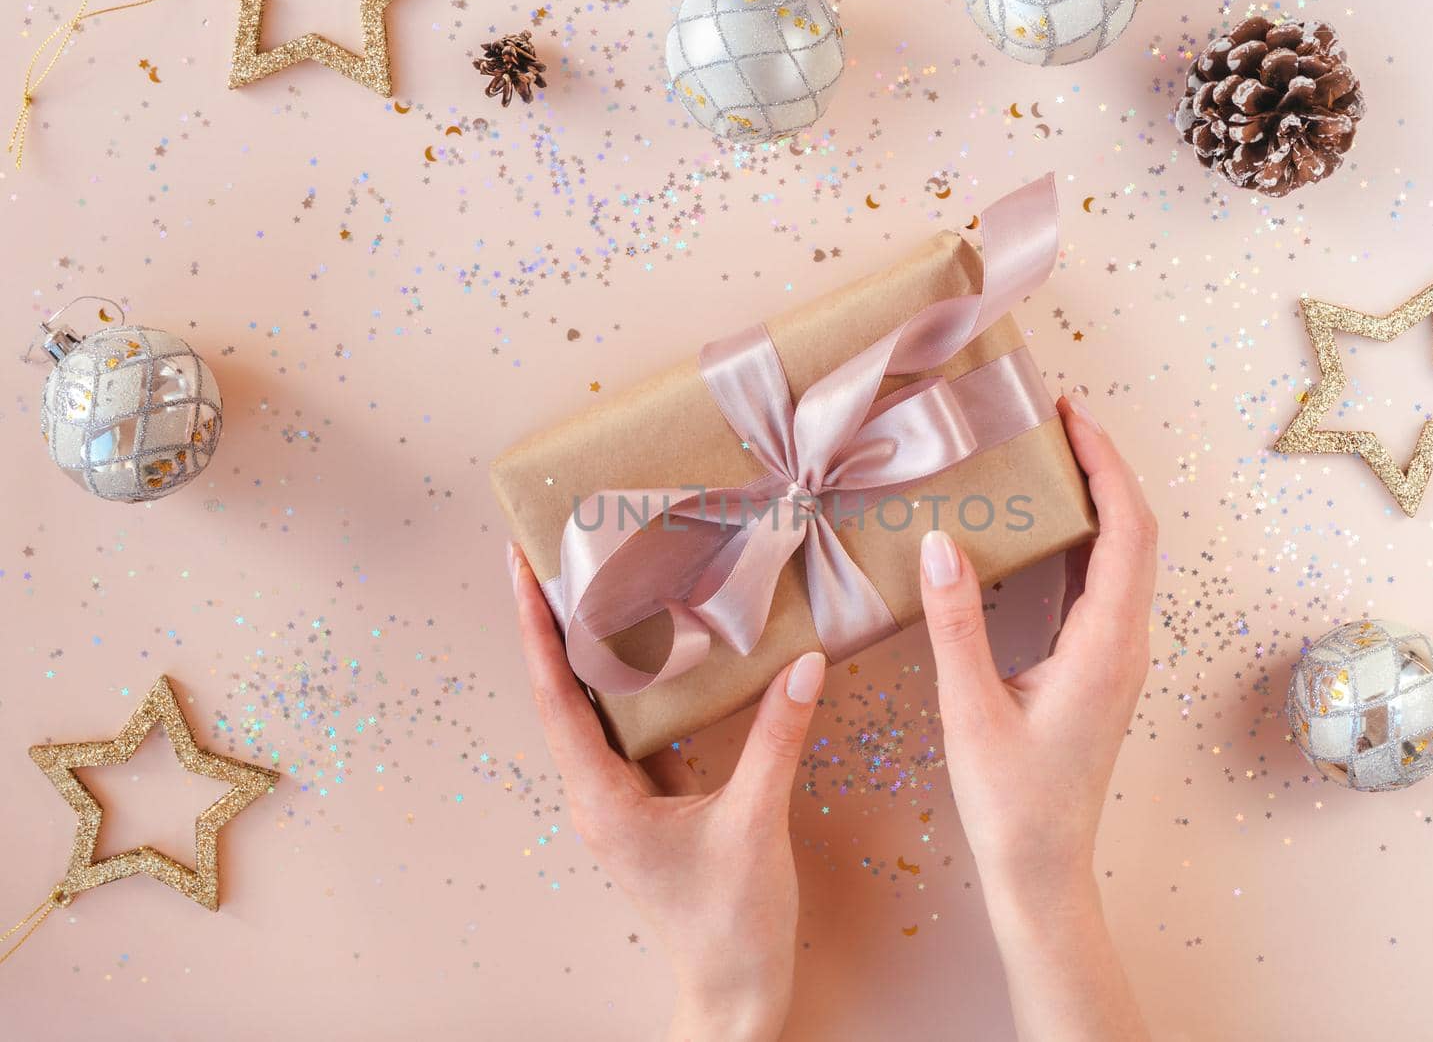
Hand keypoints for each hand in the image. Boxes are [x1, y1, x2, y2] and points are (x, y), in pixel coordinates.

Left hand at [509, 543, 824, 1041]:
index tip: (521, 568)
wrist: (735, 988)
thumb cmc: (732, 922)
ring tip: (595, 583)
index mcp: (602, 797)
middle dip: (553, 622)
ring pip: (593, 708)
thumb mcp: (756, 823)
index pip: (556, 696)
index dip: (537, 629)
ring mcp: (619, 799)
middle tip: (554, 552)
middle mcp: (597, 793)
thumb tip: (803, 665)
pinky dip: (632, 683)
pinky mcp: (646, 804)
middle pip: (563, 691)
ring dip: (590, 649)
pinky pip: (628, 729)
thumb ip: (777, 740)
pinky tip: (653, 650)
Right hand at [918, 397, 1153, 1040]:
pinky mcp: (1101, 668)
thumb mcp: (970, 709)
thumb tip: (940, 541)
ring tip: (1047, 455)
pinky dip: (1080, 541)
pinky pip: (1102, 586)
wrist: (1042, 868)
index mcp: (1107, 646)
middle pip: (1135, 532)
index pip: (1126, 531)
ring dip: (1095, 501)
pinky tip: (1041, 526)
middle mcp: (1126, 644)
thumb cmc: (1009, 800)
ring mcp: (1118, 657)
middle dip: (1102, 466)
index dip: (1104, 464)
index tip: (1069, 415)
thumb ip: (954, 623)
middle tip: (1054, 417)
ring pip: (1123, 558)